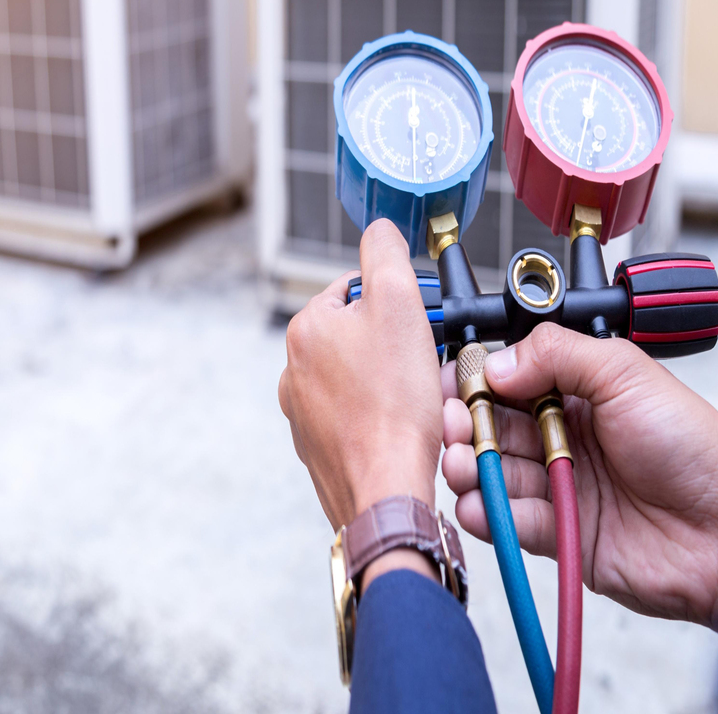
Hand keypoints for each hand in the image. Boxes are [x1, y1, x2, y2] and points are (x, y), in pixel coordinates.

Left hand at [279, 220, 443, 587]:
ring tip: (418, 399)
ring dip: (388, 381)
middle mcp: (292, 369)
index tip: (420, 323)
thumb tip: (379, 228)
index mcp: (306, 328)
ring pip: (357, 378)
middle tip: (425, 361)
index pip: (353, 290)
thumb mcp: (398, 302)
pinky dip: (379, 417)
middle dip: (394, 343)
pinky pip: (355, 418)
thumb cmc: (393, 404)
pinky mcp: (318, 449)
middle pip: (356, 335)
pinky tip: (403, 428)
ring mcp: (302, 413)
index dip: (396, 301)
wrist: (384, 490)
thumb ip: (385, 253)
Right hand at [441, 323, 717, 634]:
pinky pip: (508, 518)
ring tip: (461, 465)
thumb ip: (558, 355)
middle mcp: (559, 433)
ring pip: (493, 470)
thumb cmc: (693, 449)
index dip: (477, 378)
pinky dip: (487, 511)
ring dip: (469, 466)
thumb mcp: (626, 374)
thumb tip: (496, 362)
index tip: (455, 382)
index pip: (508, 377)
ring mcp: (556, 482)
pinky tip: (476, 504)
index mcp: (575, 390)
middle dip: (463, 423)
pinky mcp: (555, 531)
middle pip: (491, 424)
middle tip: (452, 425)